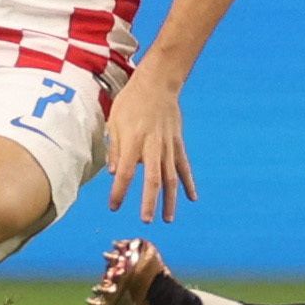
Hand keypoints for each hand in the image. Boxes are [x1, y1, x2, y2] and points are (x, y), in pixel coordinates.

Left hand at [104, 68, 196, 223]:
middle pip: (152, 179)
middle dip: (149, 202)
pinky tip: (192, 198)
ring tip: (167, 219)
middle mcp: (153, 147)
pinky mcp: (178, 144)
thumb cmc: (131, 101)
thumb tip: (112, 173)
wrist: (158, 83)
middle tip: (146, 221)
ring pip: (171, 177)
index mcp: (133, 141)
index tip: (114, 207)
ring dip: (169, 200)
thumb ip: (115, 148)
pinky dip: (188, 183)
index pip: (124, 173)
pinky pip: (184, 167)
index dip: (119, 192)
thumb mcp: (114, 121)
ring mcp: (168, 146)